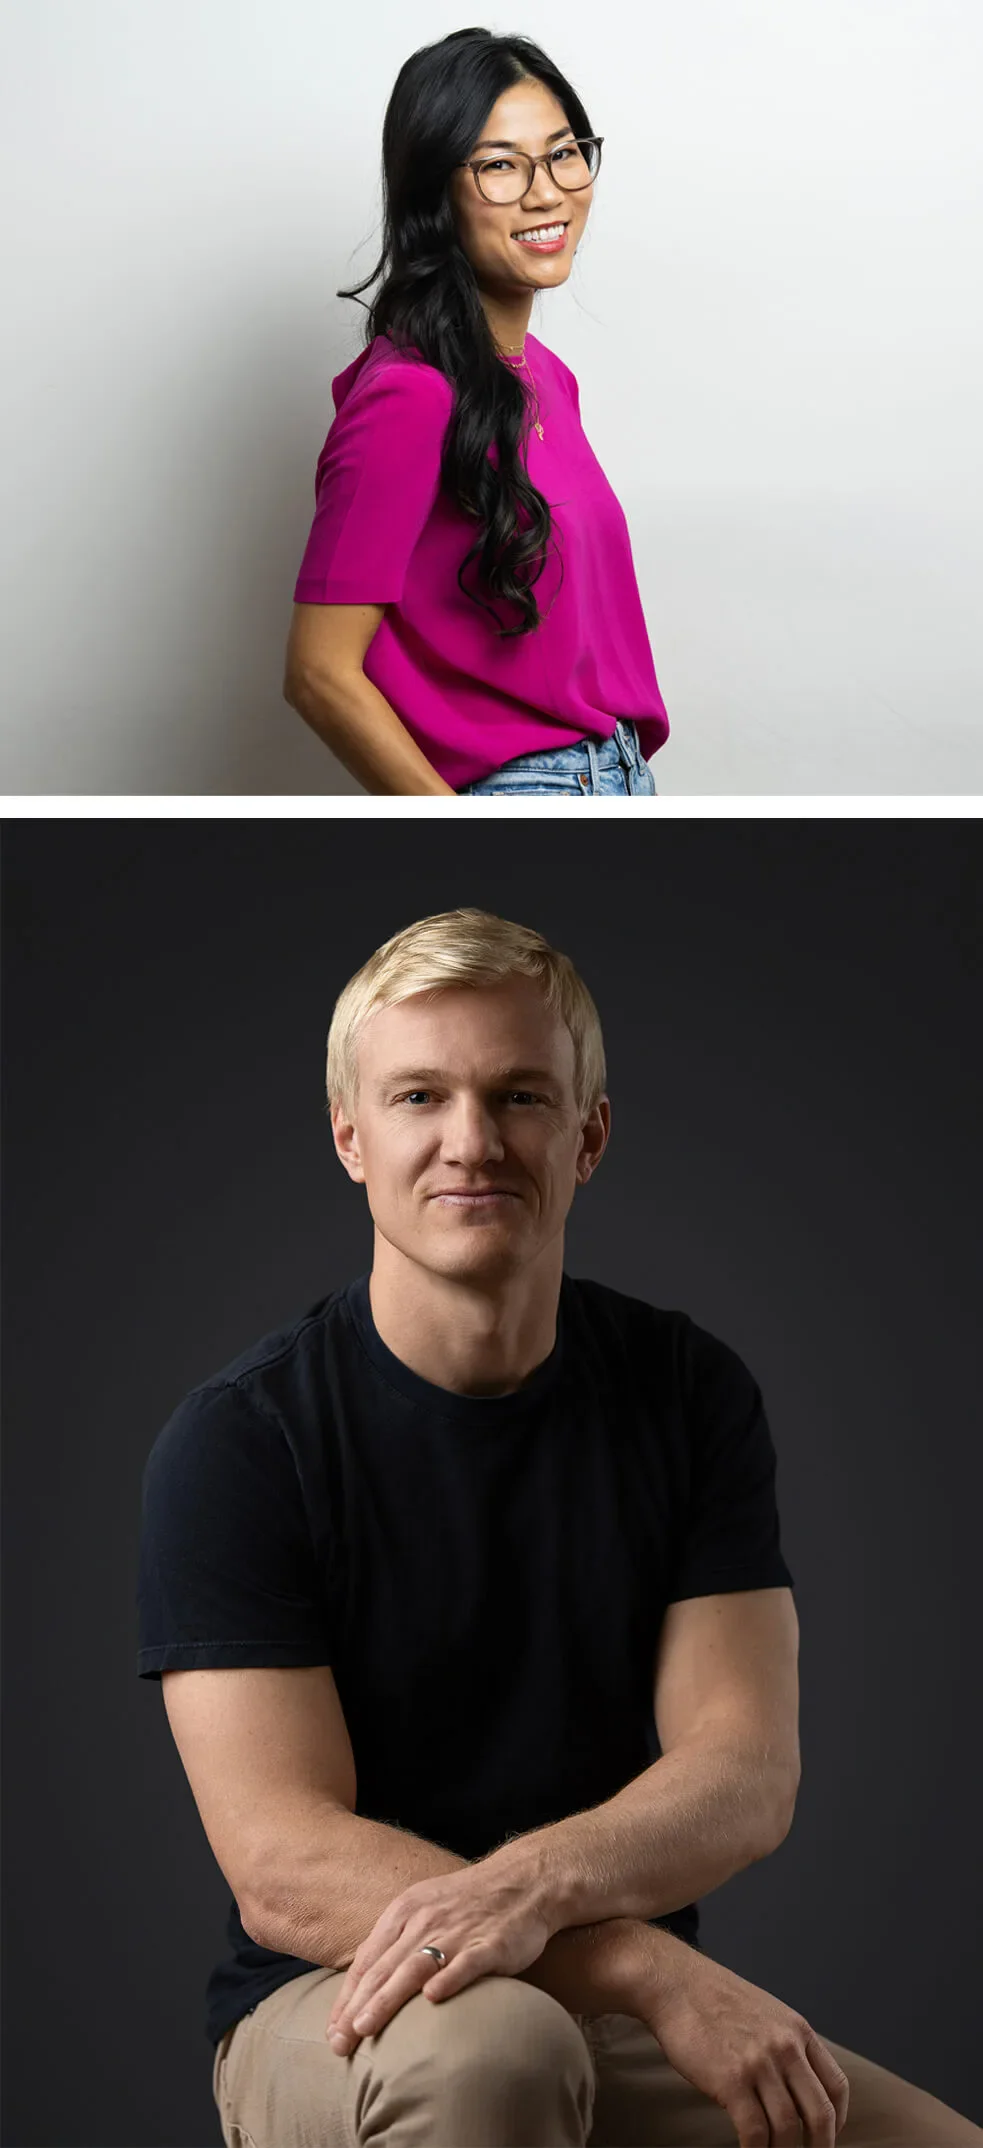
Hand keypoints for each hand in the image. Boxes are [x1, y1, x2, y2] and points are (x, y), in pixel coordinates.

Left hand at [325, 1857, 551, 2055]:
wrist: (523, 1881)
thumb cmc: (467, 1903)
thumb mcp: (423, 1909)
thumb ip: (395, 1943)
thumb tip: (364, 1986)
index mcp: (404, 1912)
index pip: (367, 1960)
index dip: (346, 1997)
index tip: (331, 2031)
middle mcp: (425, 1921)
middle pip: (384, 1968)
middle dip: (356, 2008)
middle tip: (339, 2043)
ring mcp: (457, 1932)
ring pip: (414, 1967)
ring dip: (387, 1998)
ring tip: (365, 2027)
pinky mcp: (490, 1944)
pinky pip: (466, 1963)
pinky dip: (448, 1979)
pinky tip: (432, 1999)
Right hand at [643, 1943, 849, 2146]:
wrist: (675, 1984)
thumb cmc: (713, 1999)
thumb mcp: (765, 2012)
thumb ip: (785, 2044)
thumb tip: (794, 2086)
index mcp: (797, 2030)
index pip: (836, 2085)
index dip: (837, 2120)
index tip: (827, 2136)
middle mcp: (786, 2047)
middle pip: (820, 2114)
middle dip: (819, 2146)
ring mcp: (760, 2064)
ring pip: (788, 2128)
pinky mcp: (732, 2080)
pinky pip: (755, 2132)